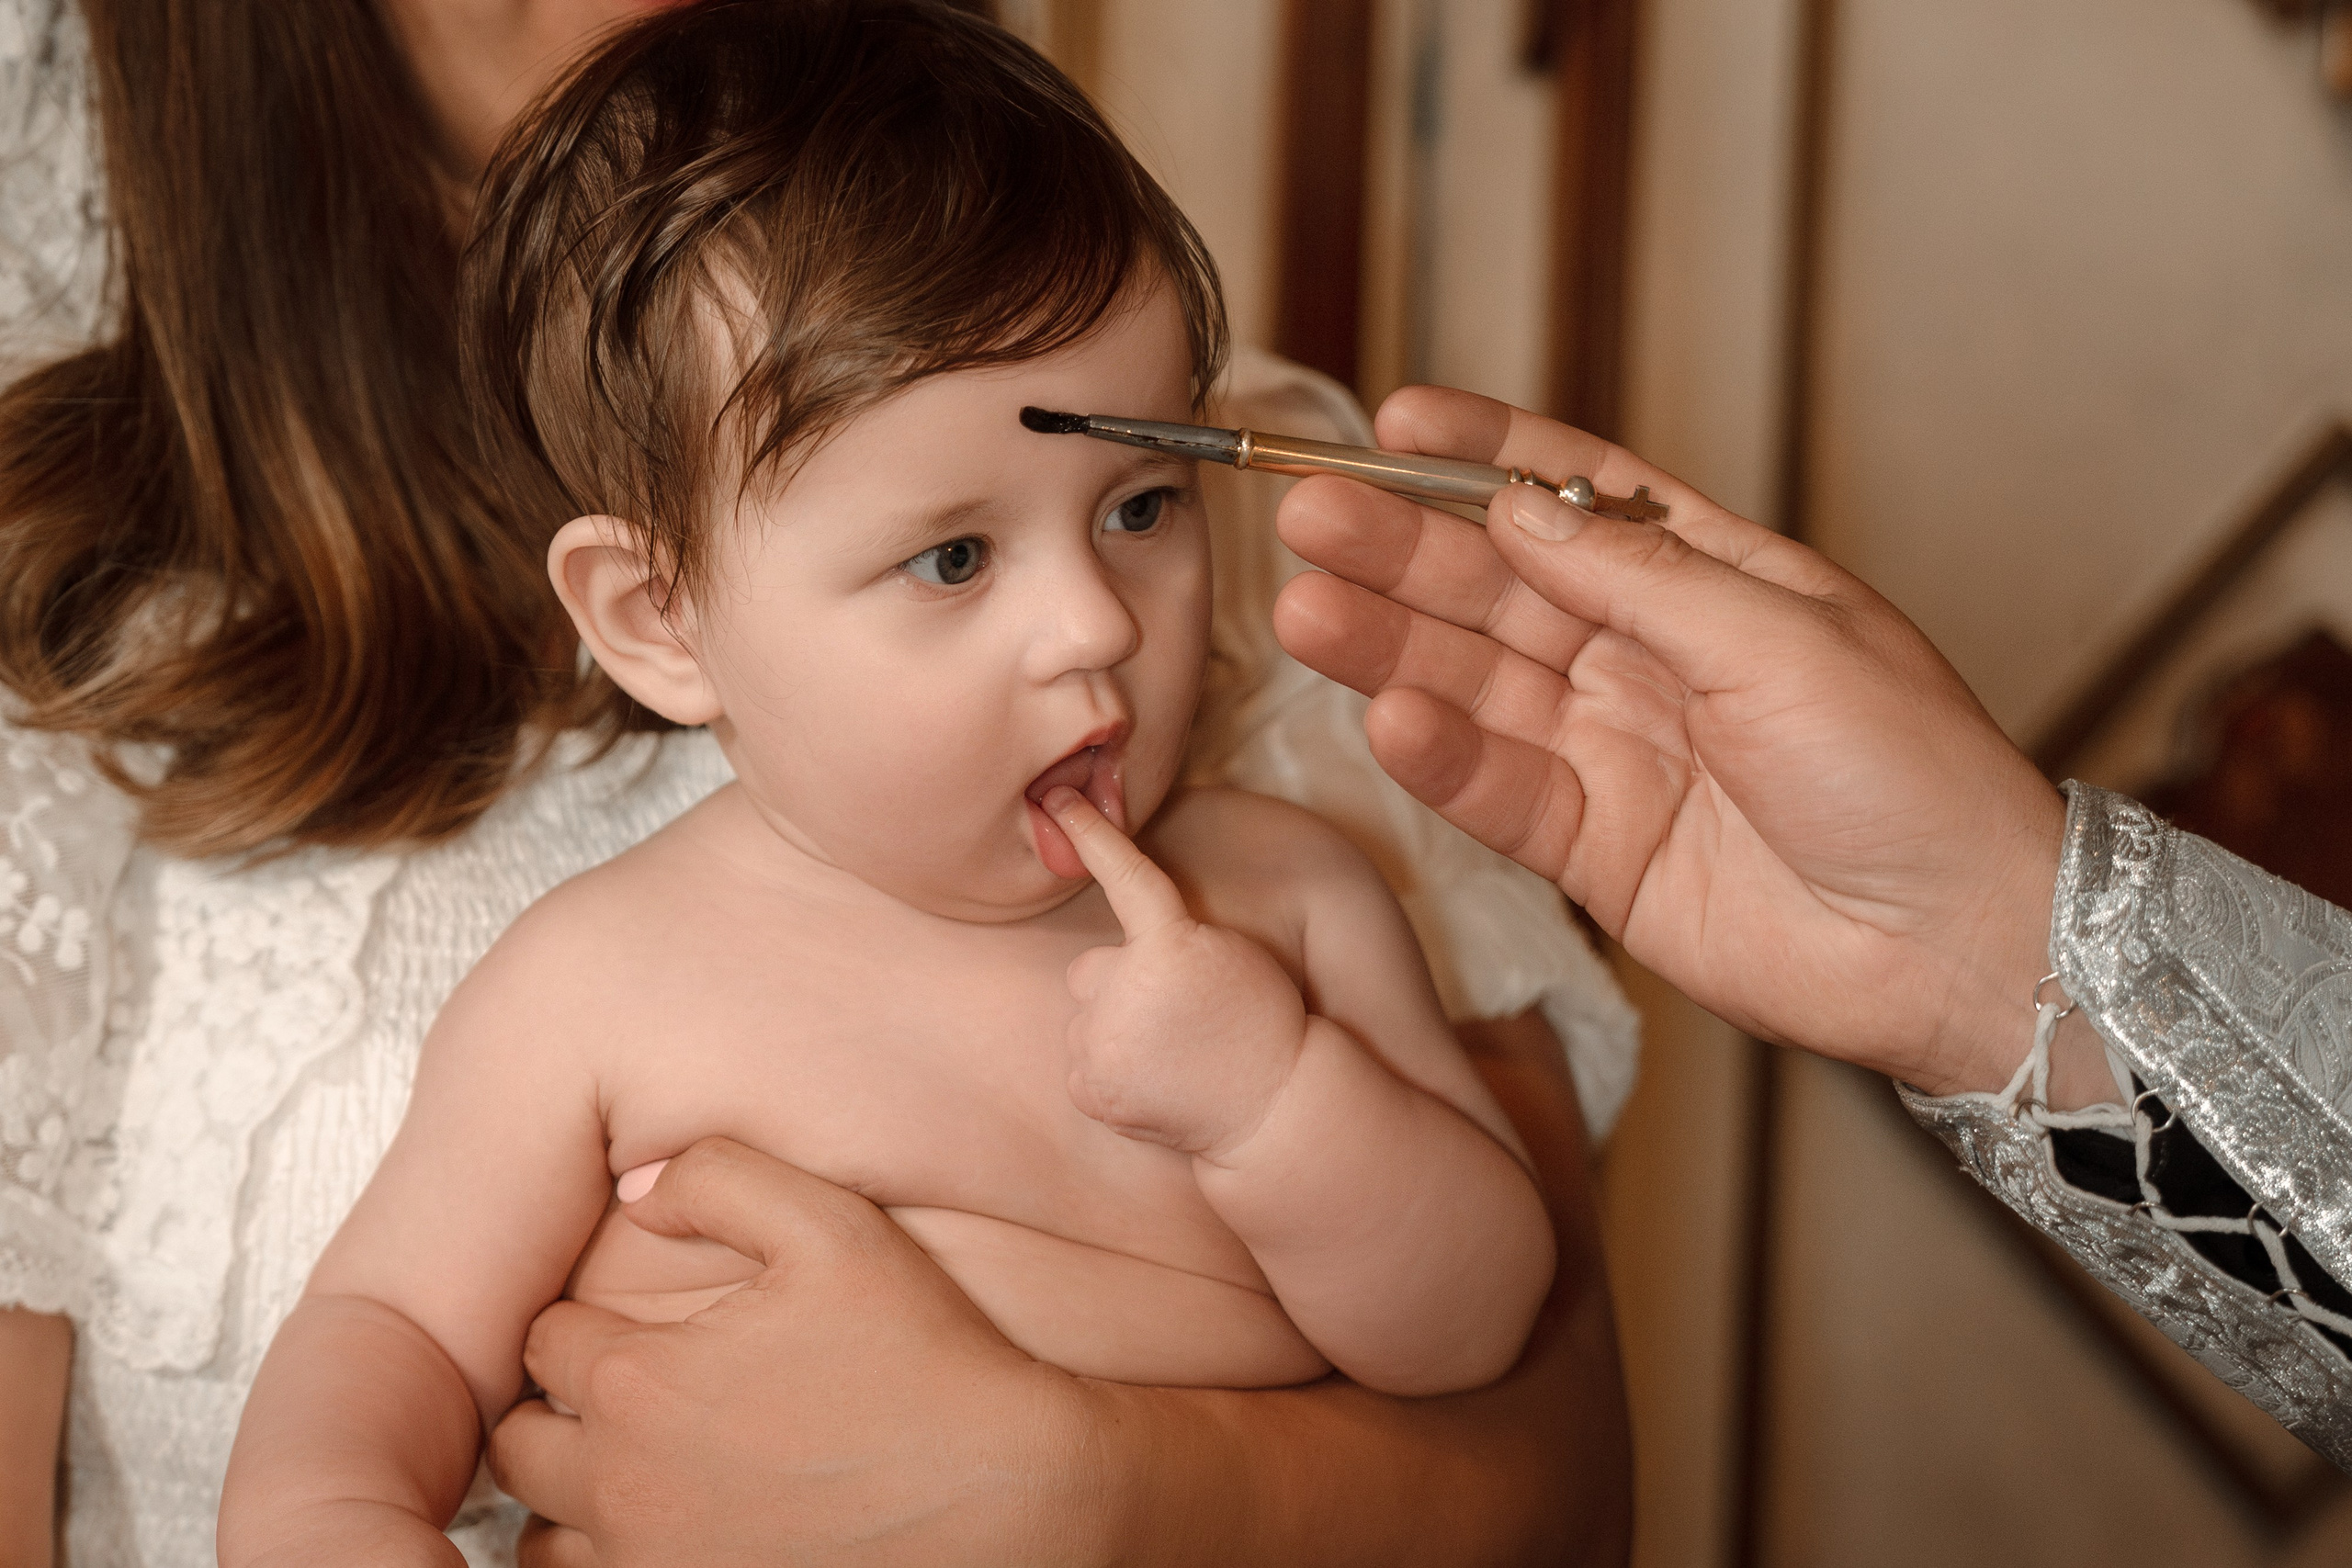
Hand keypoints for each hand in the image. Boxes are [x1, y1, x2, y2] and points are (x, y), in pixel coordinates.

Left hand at [487, 1138, 1101, 1567]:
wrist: (1011, 1494)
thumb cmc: (928, 1360)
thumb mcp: (835, 1226)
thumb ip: (720, 1177)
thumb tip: (638, 1189)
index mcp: (638, 1383)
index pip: (543, 1341)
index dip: (585, 1323)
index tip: (634, 1326)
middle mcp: (623, 1488)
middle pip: (519, 1444)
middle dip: (559, 1410)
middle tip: (628, 1394)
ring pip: (541, 1540)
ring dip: (572, 1500)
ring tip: (640, 1471)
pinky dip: (612, 1560)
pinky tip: (672, 1528)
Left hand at [1044, 786, 1306, 1158]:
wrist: (1274, 1108)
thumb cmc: (1263, 1024)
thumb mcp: (1229, 958)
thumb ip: (1166, 941)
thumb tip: (1110, 959)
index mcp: (1169, 947)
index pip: (1124, 877)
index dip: (1092, 836)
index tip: (1057, 801)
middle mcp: (1124, 991)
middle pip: (1091, 969)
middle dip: (1119, 987)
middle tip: (1175, 1015)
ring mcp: (1101, 1045)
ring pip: (1087, 1019)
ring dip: (1116, 1030)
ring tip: (1172, 1055)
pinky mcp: (1088, 1089)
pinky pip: (1084, 1063)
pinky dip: (1110, 1072)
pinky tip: (1154, 1083)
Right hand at [1271, 386, 2066, 1096]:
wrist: (1955, 943)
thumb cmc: (1910, 773)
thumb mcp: (1780, 639)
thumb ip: (1638, 578)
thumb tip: (1519, 508)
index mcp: (1710, 580)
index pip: (1575, 494)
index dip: (1487, 454)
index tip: (1399, 421)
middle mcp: (1646, 655)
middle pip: (1501, 587)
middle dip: (1405, 548)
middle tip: (1313, 517)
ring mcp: (1612, 750)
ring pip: (1478, 684)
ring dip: (1393, 648)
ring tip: (1309, 612)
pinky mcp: (1592, 846)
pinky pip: (1498, 791)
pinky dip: (1442, 760)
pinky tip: (1390, 723)